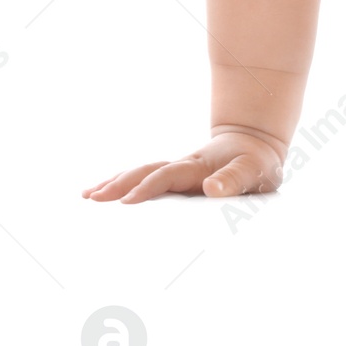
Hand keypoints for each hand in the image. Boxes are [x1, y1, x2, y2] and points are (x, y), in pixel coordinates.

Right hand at [81, 129, 284, 202]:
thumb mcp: (255, 170)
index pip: (168, 175)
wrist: (255, 144)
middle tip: (94, 199)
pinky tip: (103, 193)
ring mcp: (177, 171)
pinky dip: (124, 184)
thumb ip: (236, 179)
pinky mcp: (175, 177)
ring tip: (88, 196)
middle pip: (146, 171)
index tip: (127, 201)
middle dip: (120, 184)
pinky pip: (146, 179)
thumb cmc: (257, 162)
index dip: (148, 187)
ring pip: (141, 173)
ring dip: (116, 183)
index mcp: (199, 166)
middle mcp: (182, 166)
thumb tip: (210, 188)